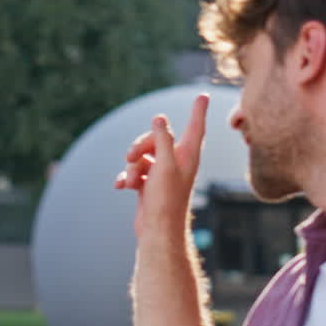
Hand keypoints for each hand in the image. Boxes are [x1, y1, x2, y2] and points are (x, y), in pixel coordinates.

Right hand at [114, 94, 208, 239]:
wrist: (158, 230)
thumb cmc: (166, 200)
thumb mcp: (165, 165)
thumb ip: (162, 140)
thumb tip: (159, 118)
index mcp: (188, 155)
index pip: (195, 126)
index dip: (198, 110)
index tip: (202, 95)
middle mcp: (177, 162)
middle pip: (156, 138)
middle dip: (140, 145)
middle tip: (131, 156)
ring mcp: (162, 173)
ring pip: (142, 156)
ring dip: (132, 166)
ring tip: (131, 181)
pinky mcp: (150, 184)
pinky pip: (135, 171)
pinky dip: (127, 177)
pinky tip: (122, 186)